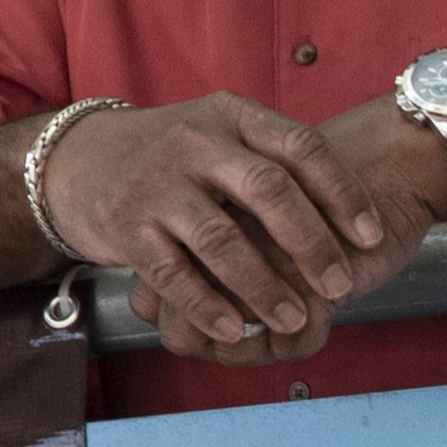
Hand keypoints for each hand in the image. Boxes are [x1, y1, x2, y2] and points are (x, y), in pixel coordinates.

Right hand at [41, 93, 440, 366]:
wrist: (76, 160)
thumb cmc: (170, 156)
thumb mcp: (219, 133)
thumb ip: (271, 156)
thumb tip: (351, 207)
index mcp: (230, 116)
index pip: (300, 147)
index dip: (343, 192)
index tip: (371, 234)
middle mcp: (195, 143)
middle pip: (268, 190)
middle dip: (312, 243)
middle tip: (340, 284)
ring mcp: (158, 184)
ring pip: (222, 239)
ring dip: (263, 286)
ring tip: (293, 319)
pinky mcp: (126, 226)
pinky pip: (173, 273)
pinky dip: (206, 305)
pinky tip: (232, 330)